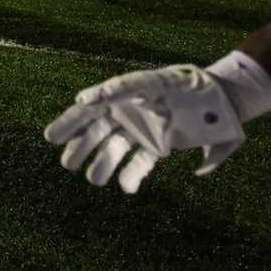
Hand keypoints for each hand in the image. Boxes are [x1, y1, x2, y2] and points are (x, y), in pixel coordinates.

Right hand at [43, 64, 245, 193]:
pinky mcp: (159, 146)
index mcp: (120, 96)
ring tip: (94, 179)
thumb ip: (120, 88)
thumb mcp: (152, 82)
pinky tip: (126, 188)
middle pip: (97, 132)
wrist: (220, 97)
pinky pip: (140, 162)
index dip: (68, 123)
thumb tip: (82, 99)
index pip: (88, 110)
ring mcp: (142, 131)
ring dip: (103, 164)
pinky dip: (132, 176)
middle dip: (80, 148)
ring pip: (115, 149)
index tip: (50, 137)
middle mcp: (127, 114)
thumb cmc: (182, 82)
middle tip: (67, 163)